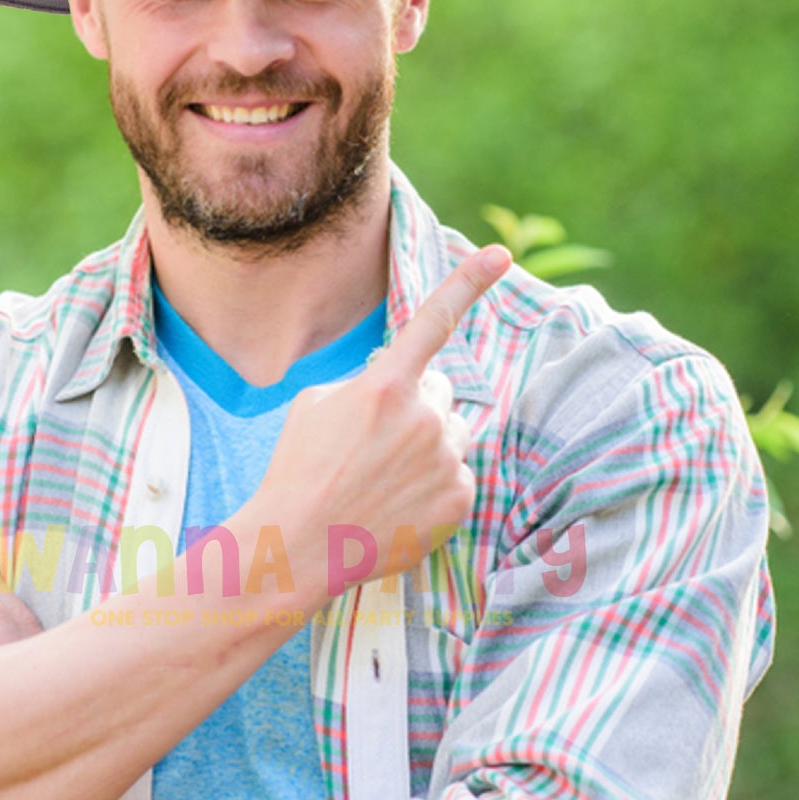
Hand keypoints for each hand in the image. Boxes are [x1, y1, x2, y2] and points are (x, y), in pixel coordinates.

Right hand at [250, 243, 510, 595]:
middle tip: (375, 443)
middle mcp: (424, 417)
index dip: (469, 282)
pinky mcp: (459, 499)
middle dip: (416, 406)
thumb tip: (400, 386)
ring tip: (383, 478)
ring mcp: (445, 459)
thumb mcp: (316, 404)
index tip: (501, 254)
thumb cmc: (298, 470)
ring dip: (428, 445)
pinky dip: (434, 486)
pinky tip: (397, 504)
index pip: (433, 321)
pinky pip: (458, 475)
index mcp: (385, 385)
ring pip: (451, 433)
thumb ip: (367, 383)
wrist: (297, 546)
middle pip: (440, 391)